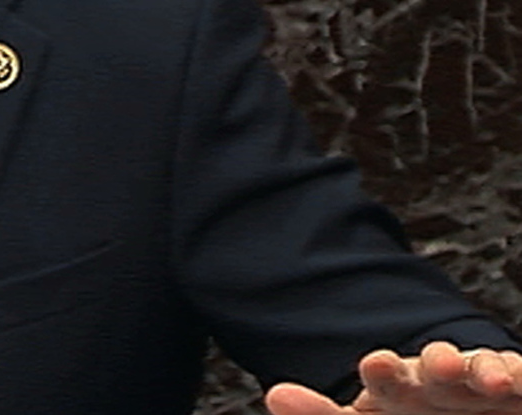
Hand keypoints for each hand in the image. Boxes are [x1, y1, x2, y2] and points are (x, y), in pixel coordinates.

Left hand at [265, 342, 521, 413]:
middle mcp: (438, 382)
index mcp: (398, 390)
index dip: (383, 372)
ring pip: (480, 370)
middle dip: (438, 362)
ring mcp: (479, 386)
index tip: (375, 364)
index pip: (386, 380)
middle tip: (442, 364)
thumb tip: (275, 396)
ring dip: (484, 369)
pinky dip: (516, 374)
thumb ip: (322, 414)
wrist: (465, 413)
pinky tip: (514, 381)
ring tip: (489, 380)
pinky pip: (517, 376)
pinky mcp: (514, 389)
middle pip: (436, 368)